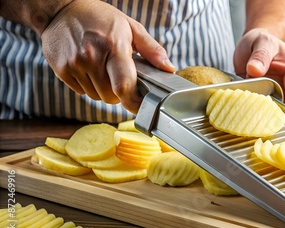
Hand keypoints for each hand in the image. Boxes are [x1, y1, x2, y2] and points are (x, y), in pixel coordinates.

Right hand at [40, 0, 174, 112]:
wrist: (61, 9)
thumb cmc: (99, 17)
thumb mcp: (130, 27)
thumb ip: (152, 50)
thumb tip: (169, 68)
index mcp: (113, 46)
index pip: (124, 85)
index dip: (134, 101)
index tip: (140, 105)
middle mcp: (92, 57)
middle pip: (111, 96)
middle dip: (119, 93)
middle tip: (119, 77)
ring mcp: (74, 64)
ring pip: (96, 96)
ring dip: (103, 90)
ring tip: (102, 69)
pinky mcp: (61, 70)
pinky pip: (81, 92)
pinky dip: (88, 86)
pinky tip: (88, 68)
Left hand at [233, 28, 284, 114]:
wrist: (254, 44)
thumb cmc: (263, 41)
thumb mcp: (262, 42)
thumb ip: (260, 54)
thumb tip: (254, 69)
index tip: (281, 117)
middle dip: (279, 120)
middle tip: (262, 124)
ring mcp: (277, 98)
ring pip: (276, 116)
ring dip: (266, 121)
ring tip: (252, 122)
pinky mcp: (265, 102)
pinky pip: (263, 114)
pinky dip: (255, 117)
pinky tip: (245, 118)